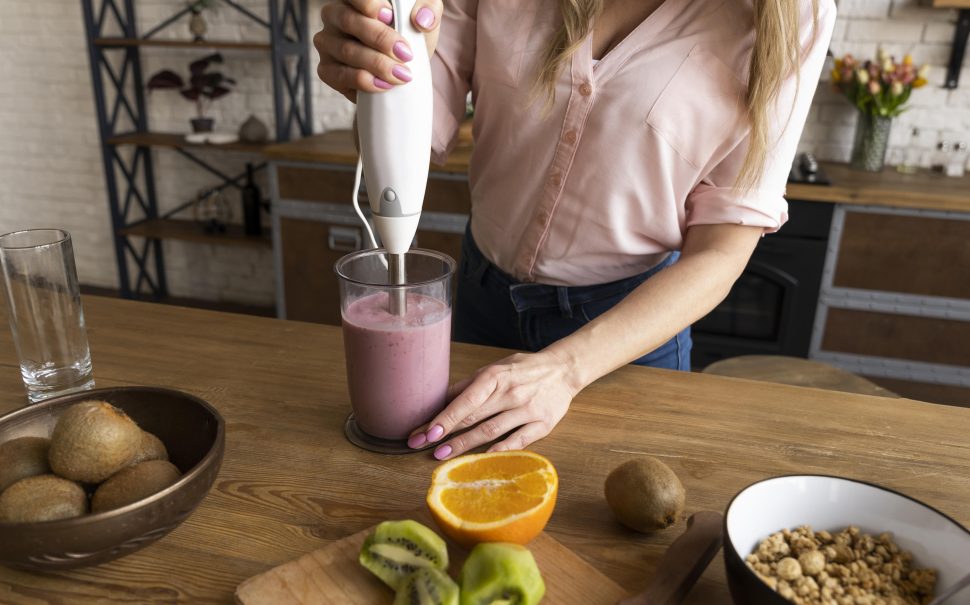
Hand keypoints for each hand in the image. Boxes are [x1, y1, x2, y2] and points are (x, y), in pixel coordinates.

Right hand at [313, 0, 442, 101]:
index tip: (391, 16)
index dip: (370, 4)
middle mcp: (335, 15)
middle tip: (406, 54)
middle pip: (350, 21)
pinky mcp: (327, 69)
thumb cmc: (410, 34)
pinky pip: (340, 76)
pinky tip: (384, 85)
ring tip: (402, 75)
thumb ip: (428, 9)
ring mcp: (327, 42)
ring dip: (377, 65)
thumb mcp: (425, 16)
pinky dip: (364, 82)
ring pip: (347, 51)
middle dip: (380, 39)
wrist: (403, 68)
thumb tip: (421, 20)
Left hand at [408, 351, 581, 459]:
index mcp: (495, 377)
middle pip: (473, 417)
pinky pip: (518, 441)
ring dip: (465, 445)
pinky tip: (482, 459)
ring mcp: (527, 409)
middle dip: (445, 434)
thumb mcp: (494, 369)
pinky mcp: (543, 424)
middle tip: (420, 446)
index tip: (424, 432)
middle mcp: (510, 393)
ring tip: (442, 456)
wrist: (563, 370)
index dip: (443, 418)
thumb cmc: (522, 370)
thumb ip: (468, 386)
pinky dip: (500, 451)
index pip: (464, 400)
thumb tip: (438, 401)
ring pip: (491, 431)